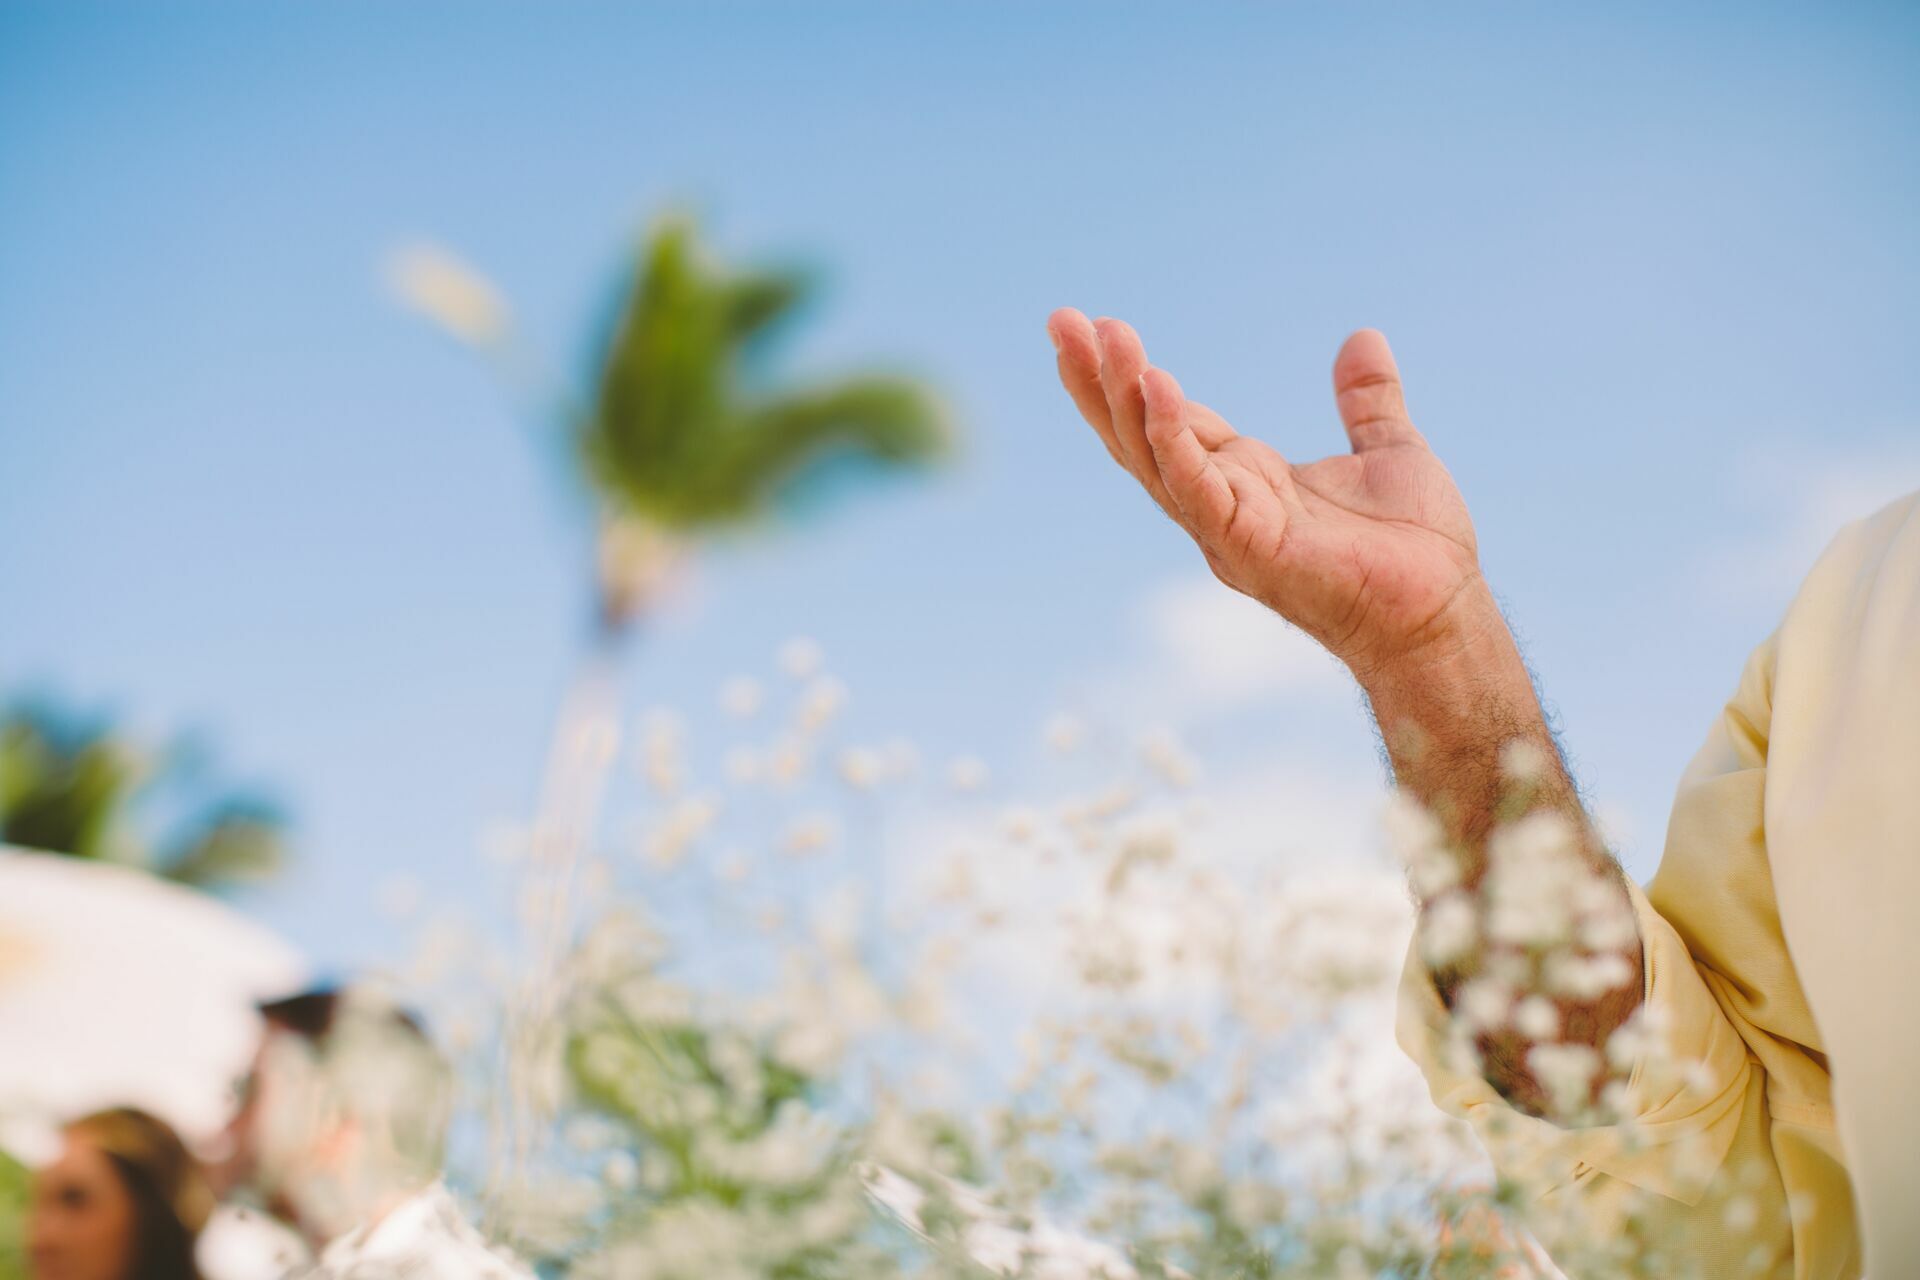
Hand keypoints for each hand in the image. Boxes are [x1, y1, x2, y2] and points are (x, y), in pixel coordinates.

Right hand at [1047, 308, 1484, 678]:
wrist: (1445, 612)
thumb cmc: (1418, 551)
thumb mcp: (1389, 451)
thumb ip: (1367, 402)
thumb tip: (1363, 339)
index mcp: (1245, 481)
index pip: (1169, 422)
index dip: (1131, 376)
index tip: (1096, 324)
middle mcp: (1221, 506)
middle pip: (1139, 438)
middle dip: (1097, 381)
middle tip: (1061, 320)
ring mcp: (1228, 530)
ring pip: (1154, 459)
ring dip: (1122, 398)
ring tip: (1102, 337)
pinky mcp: (1248, 547)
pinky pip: (1197, 488)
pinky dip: (1173, 439)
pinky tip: (1158, 386)